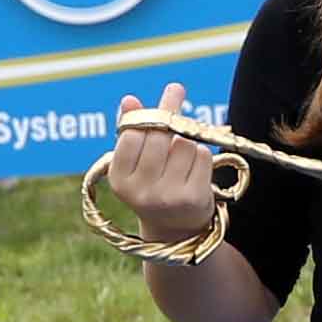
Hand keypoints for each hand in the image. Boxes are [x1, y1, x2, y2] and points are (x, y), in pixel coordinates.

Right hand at [104, 79, 223, 244]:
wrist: (176, 231)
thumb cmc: (154, 186)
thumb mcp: (136, 164)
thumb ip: (132, 132)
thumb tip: (129, 100)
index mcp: (119, 180)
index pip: (133, 135)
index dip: (148, 113)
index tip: (163, 93)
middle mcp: (140, 191)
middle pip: (159, 136)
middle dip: (170, 113)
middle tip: (176, 90)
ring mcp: (167, 197)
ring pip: (184, 144)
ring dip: (187, 142)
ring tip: (182, 157)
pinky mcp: (193, 198)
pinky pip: (202, 156)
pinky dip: (202, 156)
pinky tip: (195, 170)